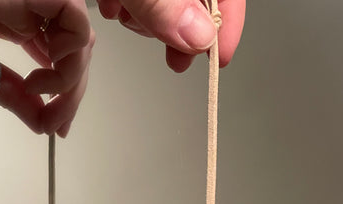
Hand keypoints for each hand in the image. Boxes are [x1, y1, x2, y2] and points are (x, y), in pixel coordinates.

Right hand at [0, 0, 94, 136]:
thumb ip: (19, 99)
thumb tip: (44, 126)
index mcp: (24, 24)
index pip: (60, 61)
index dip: (65, 95)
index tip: (58, 127)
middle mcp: (37, 13)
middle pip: (75, 56)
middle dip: (70, 95)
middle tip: (54, 122)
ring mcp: (42, 2)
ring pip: (81, 43)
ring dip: (69, 79)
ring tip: (37, 89)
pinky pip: (78, 24)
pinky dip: (71, 52)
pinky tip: (47, 66)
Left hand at [97, 0, 244, 71]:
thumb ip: (166, 3)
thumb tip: (197, 37)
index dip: (229, 25)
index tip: (220, 59)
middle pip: (198, 2)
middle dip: (177, 31)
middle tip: (174, 59)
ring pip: (166, 4)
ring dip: (144, 19)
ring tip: (123, 9)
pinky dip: (128, 5)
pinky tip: (113, 3)